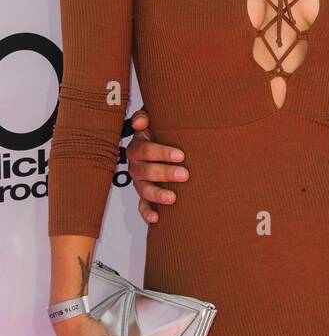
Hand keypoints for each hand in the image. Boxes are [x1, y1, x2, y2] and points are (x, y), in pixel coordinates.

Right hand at [125, 107, 187, 224]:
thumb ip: (145, 116)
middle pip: (147, 171)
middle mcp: (136, 166)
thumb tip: (140, 122)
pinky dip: (147, 213)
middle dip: (165, 173)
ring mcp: (139, 183)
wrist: (164, 146)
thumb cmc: (161, 132)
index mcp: (138, 148)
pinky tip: (156, 219)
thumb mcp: (154, 121)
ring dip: (157, 194)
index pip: (146, 150)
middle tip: (185, 174)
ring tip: (173, 198)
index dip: (162, 152)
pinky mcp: (144, 196)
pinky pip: (142, 206)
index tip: (181, 155)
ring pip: (144, 190)